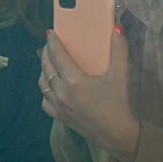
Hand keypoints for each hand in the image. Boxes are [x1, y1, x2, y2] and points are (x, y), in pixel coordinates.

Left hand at [39, 26, 139, 161]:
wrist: (118, 134)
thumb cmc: (118, 103)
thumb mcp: (120, 75)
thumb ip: (119, 49)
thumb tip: (117, 27)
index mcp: (74, 80)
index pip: (57, 55)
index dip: (52, 42)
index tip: (50, 32)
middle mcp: (62, 93)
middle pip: (46, 67)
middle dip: (46, 53)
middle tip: (50, 43)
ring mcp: (58, 106)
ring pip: (42, 83)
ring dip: (43, 70)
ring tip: (49, 62)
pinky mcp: (59, 117)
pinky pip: (45, 101)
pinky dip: (45, 90)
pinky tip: (51, 86)